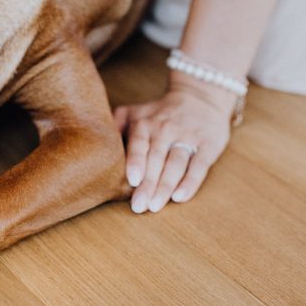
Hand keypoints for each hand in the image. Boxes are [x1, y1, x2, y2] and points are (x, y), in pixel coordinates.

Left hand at [113, 78, 234, 213]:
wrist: (200, 98)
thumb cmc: (159, 113)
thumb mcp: (135, 112)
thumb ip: (116, 125)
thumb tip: (96, 142)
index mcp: (145, 123)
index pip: (139, 144)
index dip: (136, 161)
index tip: (132, 180)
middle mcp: (166, 129)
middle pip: (156, 159)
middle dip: (147, 184)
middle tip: (138, 206)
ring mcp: (188, 137)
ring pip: (176, 164)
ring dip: (166, 186)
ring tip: (155, 206)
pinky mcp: (208, 145)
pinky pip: (199, 166)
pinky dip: (190, 182)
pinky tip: (180, 197)